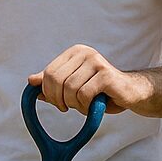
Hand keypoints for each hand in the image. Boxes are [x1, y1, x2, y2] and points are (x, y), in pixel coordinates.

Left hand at [27, 45, 145, 113]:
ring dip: (74, 104)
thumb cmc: (100, 91)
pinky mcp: (106, 74)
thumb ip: (53, 83)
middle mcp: (85, 53)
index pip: (49, 72)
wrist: (130, 94)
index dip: (48, 92)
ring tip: (84, 105)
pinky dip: (85, 105)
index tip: (56, 102)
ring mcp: (96, 61)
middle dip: (58, 99)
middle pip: (56, 79)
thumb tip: (31, 81)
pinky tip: (93, 106)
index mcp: (74, 52)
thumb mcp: (73, 87)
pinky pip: (84, 94)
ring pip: (69, 88)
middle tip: (66, 108)